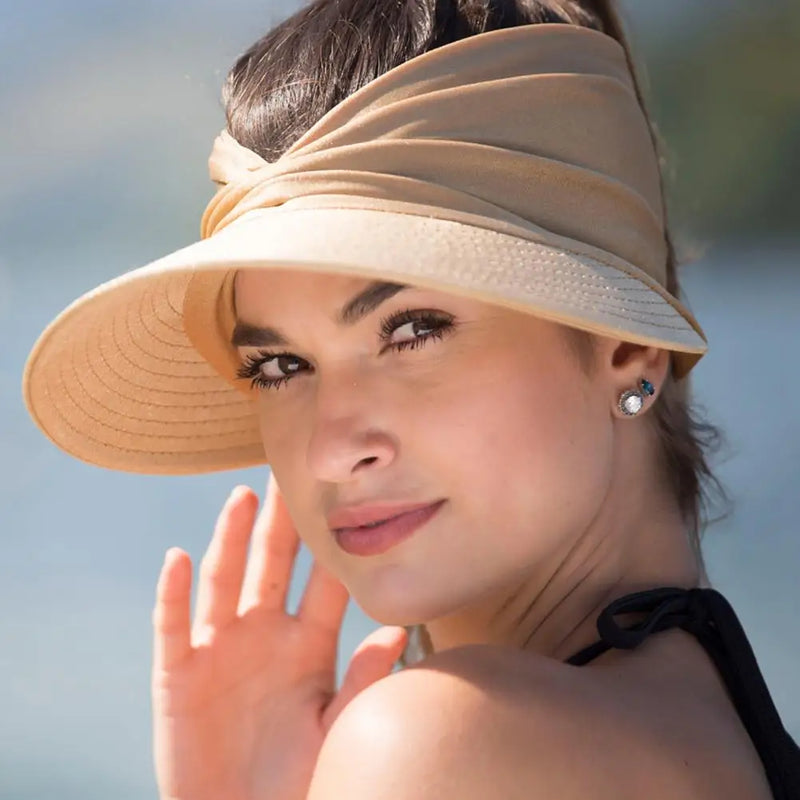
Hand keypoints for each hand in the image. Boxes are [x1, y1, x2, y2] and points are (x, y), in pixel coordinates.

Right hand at [151, 477, 407, 799]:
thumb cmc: (297, 780)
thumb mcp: (336, 727)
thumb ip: (361, 679)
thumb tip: (400, 632)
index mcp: (308, 644)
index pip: (323, 583)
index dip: (333, 545)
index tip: (347, 500)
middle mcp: (264, 635)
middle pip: (273, 566)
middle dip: (282, 523)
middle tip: (290, 473)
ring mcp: (220, 650)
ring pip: (225, 580)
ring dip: (231, 539)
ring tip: (244, 498)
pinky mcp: (179, 674)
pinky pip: (174, 626)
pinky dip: (173, 593)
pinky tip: (177, 559)